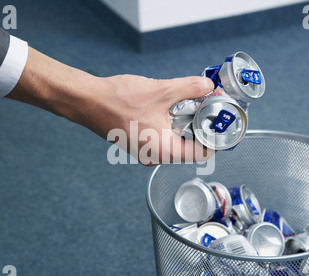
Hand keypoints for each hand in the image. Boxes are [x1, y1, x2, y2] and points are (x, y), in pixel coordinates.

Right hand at [7, 48, 214, 164]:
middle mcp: (156, 157)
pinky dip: (170, 123)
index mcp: (164, 151)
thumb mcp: (162, 91)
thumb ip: (190, 88)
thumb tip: (208, 86)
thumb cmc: (117, 101)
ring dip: (184, 123)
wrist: (87, 101)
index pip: (203, 152)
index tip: (220, 120)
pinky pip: (162, 136)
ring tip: (187, 103)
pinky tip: (168, 107)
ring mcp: (146, 151)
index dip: (215, 136)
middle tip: (206, 106)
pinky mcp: (139, 143)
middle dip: (200, 125)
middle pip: (190, 146)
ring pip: (176, 140)